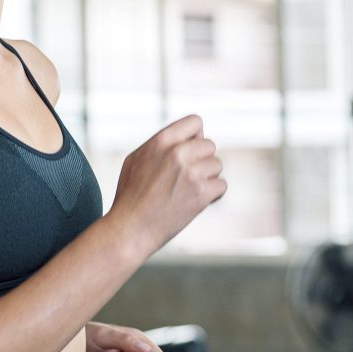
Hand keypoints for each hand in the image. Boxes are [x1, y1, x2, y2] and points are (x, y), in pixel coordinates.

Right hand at [107, 115, 225, 255]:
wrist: (131, 229)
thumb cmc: (130, 196)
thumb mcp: (136, 159)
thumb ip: (160, 145)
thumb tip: (185, 138)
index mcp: (161, 141)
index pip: (195, 122)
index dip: (196, 136)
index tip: (190, 151)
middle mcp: (177, 153)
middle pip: (209, 145)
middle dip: (202, 160)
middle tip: (187, 178)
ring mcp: (191, 173)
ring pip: (217, 165)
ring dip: (208, 178)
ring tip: (188, 191)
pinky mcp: (201, 193)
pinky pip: (222, 185)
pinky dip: (213, 195)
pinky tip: (198, 201)